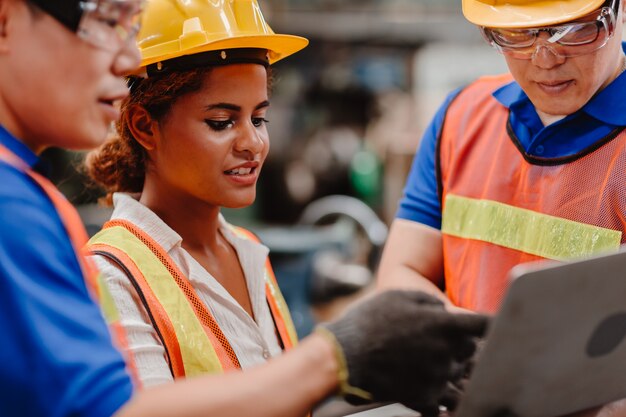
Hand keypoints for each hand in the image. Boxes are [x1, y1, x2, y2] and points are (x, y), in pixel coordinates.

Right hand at [318, 290, 489, 415]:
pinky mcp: (424, 398)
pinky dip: (437, 394)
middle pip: (471, 351)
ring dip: (449, 368)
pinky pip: (443, 401)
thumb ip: (429, 301)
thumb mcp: (399, 296)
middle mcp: (446, 353)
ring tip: (425, 360)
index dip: (495, 323)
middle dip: (460, 344)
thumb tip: (443, 309)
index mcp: (444, 325)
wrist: (344, 356)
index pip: (485, 325)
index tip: (502, 323)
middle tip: (436, 339)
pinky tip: (423, 384)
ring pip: (459, 376)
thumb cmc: (369, 321)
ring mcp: (437, 379)